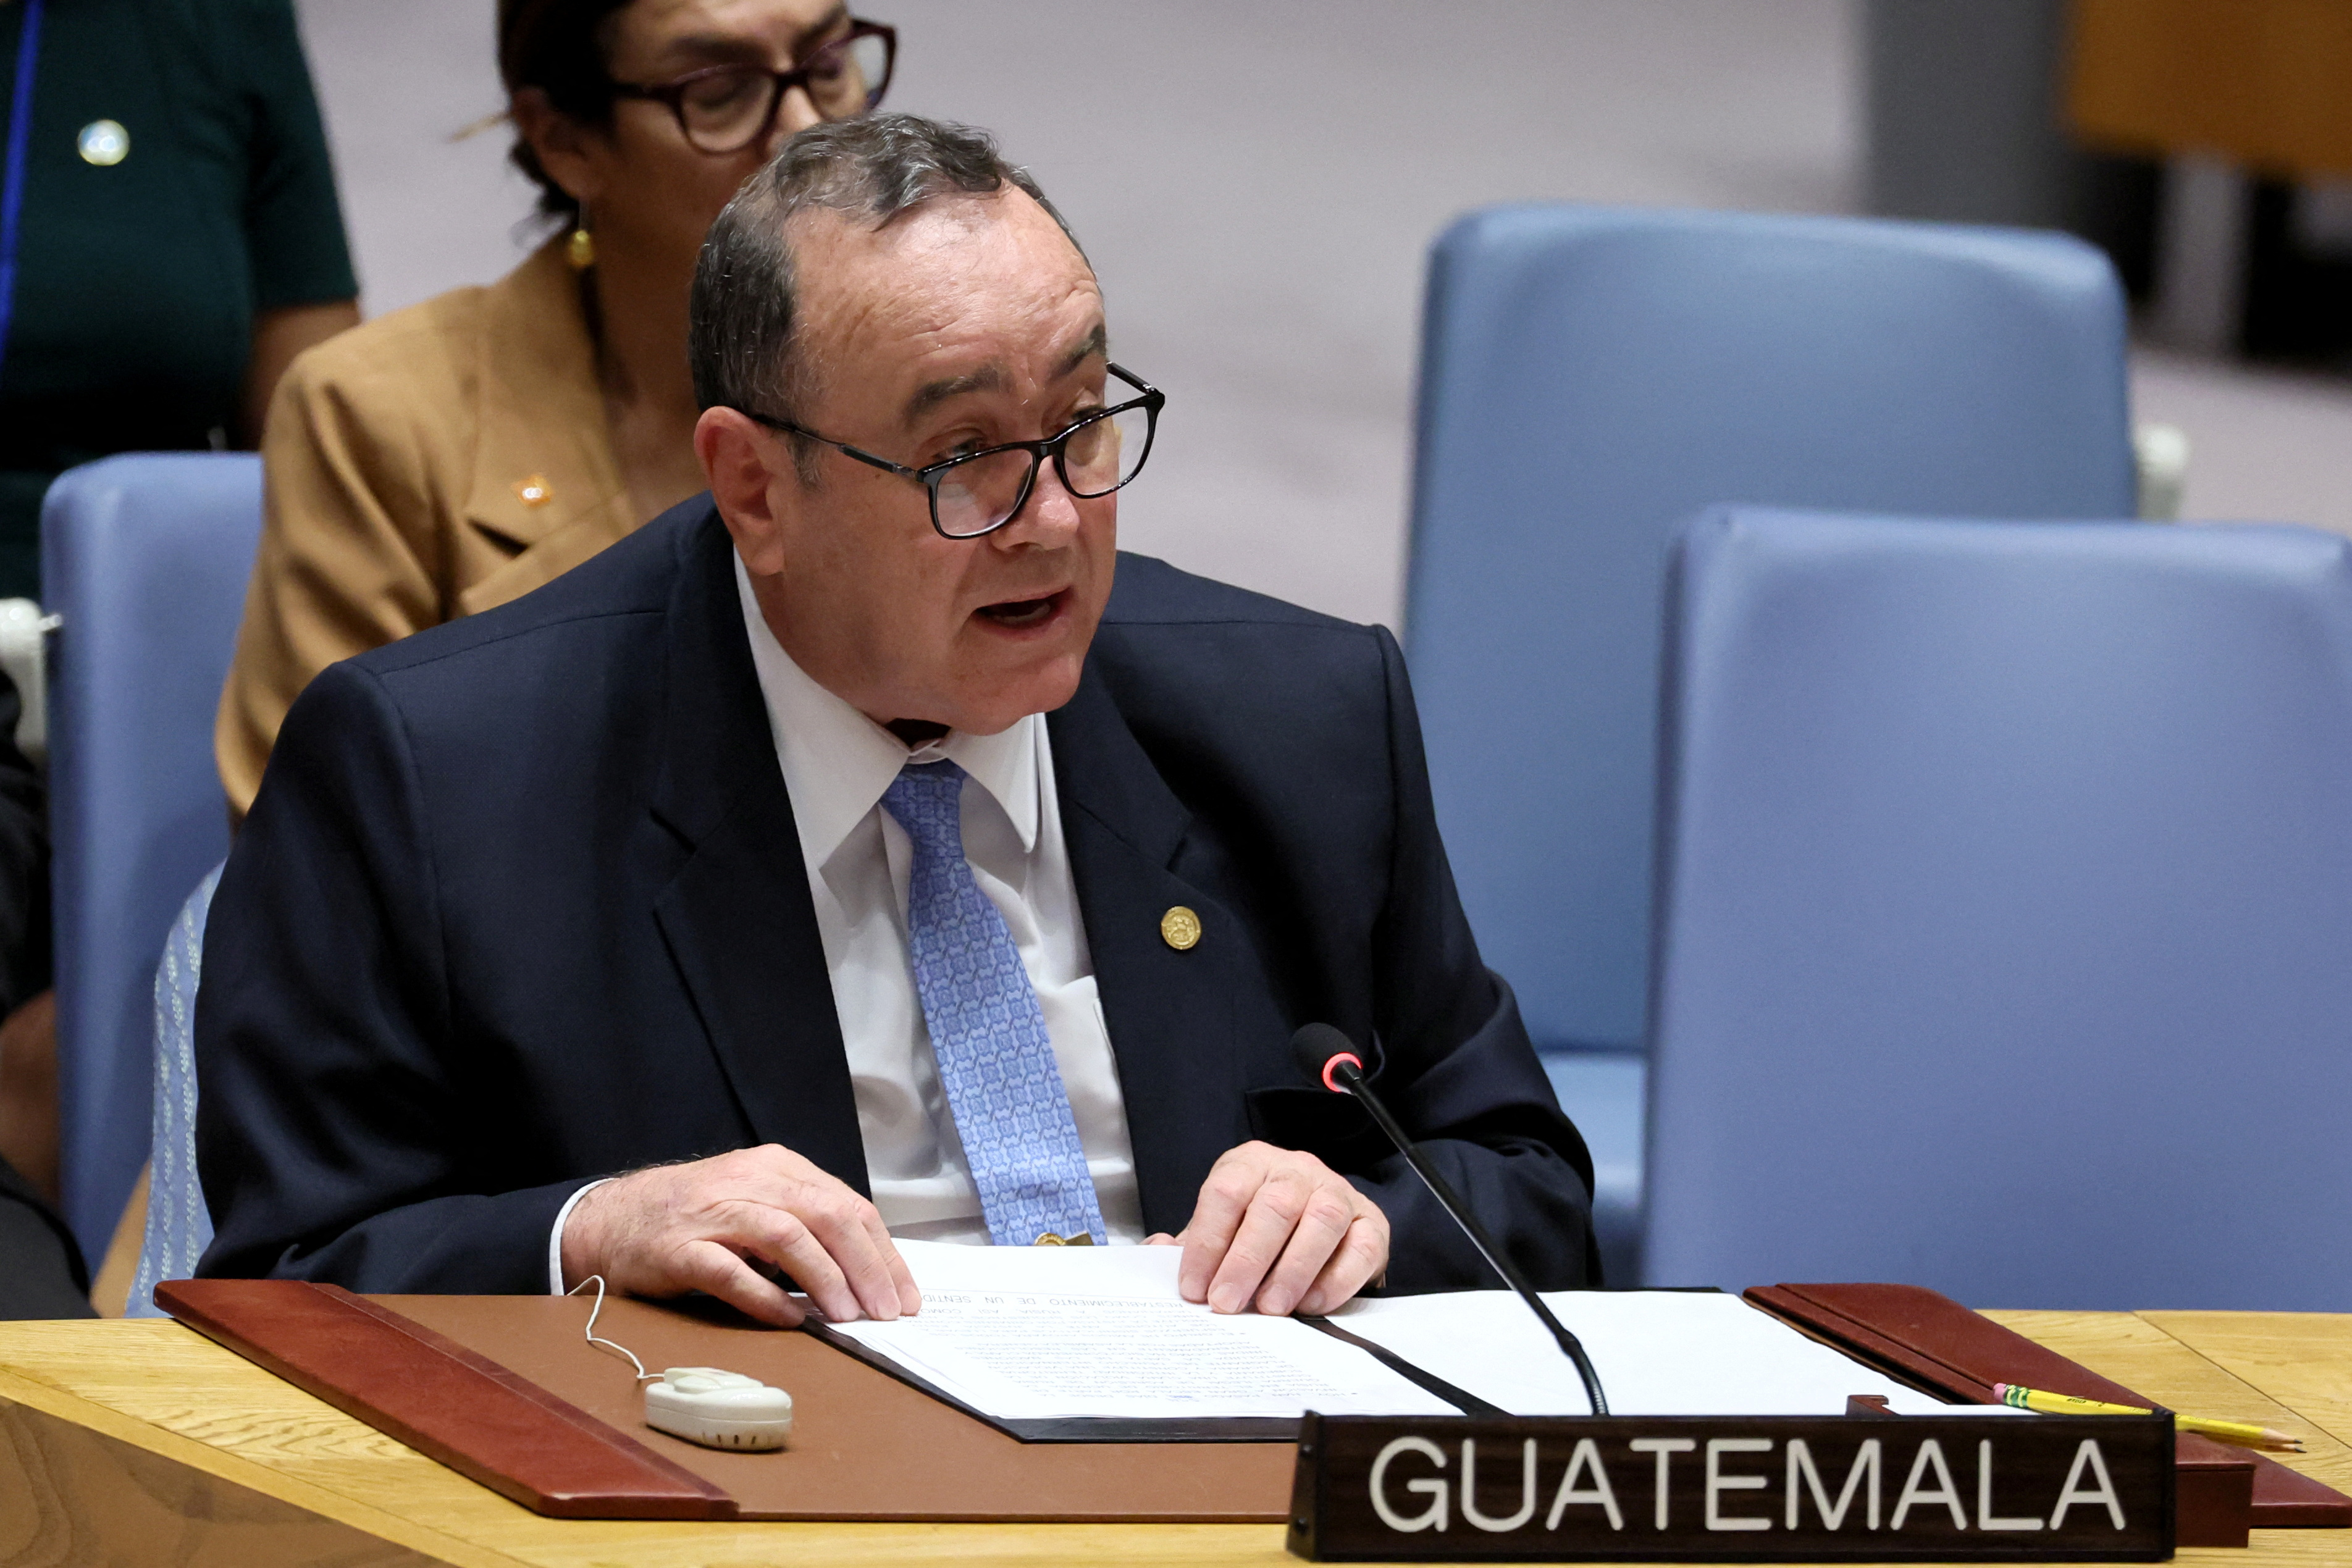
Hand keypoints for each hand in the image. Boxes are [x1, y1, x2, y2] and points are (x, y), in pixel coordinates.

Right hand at [560, 1145, 919, 1327]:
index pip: (848, 1206)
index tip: (904, 1295)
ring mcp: (714, 1213)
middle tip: (887, 1312)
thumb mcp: (759, 1206)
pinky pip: (730, 1271)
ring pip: (786, 1236)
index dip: (883, 1253)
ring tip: (849, 1316)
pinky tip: (791, 1320)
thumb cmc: (697, 1219)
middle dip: (866, 1267)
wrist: (613, 1220)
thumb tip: (866, 1278)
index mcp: (778, 1169)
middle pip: (827, 1216)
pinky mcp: (680, 1248)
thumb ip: (807, 1229)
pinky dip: (765, 1296)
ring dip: (825, 1279)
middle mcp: (750, 1182)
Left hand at [1147, 1141, 1387, 1316]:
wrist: (1317, 1218)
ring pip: (1322, 1219)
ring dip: (1293, 1268)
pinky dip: (1337, 1278)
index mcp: (1251, 1164)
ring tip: (1271, 1308)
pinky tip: (1311, 1303)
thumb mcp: (1221, 1226)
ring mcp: (1338, 1192)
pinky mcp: (1371, 1222)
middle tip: (1227, 1303)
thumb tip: (1157, 1251)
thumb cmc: (1259, 1225)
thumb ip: (1192, 1241)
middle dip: (1247, 1260)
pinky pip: (1362, 1246)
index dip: (1208, 1242)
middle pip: (1275, 1205)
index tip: (1194, 1287)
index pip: (1226, 1192)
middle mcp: (1297, 1170)